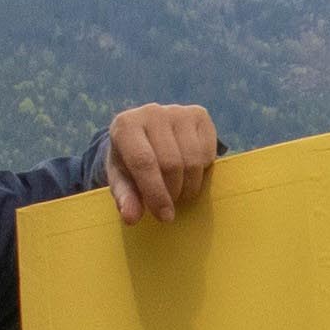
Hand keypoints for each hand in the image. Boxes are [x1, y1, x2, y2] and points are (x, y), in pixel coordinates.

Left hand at [104, 103, 221, 219]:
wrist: (146, 135)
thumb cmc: (129, 162)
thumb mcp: (121, 180)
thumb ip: (125, 198)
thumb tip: (131, 218)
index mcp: (125, 126)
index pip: (144, 162)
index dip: (156, 193)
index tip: (165, 217)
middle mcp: (151, 112)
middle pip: (171, 163)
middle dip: (173, 192)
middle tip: (170, 203)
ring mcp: (177, 111)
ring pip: (192, 160)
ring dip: (189, 186)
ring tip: (179, 191)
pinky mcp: (199, 114)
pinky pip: (208, 152)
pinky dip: (202, 171)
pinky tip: (190, 172)